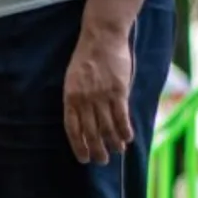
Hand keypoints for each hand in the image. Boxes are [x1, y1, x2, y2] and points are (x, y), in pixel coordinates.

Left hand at [63, 26, 134, 164]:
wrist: (102, 37)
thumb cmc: (87, 58)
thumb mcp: (73, 79)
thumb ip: (78, 99)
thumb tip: (85, 121)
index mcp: (70, 97)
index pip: (72, 128)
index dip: (78, 145)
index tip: (83, 158)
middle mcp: (84, 99)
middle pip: (90, 132)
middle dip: (96, 150)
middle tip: (102, 160)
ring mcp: (101, 96)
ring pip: (107, 127)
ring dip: (113, 143)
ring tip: (117, 151)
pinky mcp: (118, 91)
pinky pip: (121, 116)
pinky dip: (124, 130)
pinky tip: (127, 138)